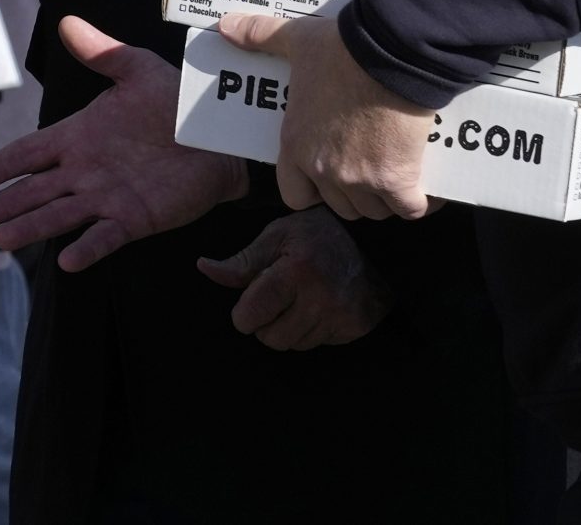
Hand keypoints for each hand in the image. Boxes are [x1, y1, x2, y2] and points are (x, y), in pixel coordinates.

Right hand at [0, 15, 248, 270]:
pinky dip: (87, 248)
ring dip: (31, 227)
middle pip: (34, 190)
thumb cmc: (177, 103)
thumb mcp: (138, 70)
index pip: (29, 152)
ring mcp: (106, 197)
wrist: (220, 138)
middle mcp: (84, 170)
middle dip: (4, 204)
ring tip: (4, 240)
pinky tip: (67, 260)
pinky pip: (105, 236)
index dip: (1, 165)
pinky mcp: (134, 219)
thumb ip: (102, 52)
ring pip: (60, 215)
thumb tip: (67, 21)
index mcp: (79, 136)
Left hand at [197, 208, 391, 349]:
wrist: (374, 242)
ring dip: (288, 328)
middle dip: (265, 323)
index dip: (243, 313)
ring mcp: (340, 315)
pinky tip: (319, 307)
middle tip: (277, 299)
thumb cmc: (315, 235)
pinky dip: (311, 331)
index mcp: (295, 271)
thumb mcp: (276, 236)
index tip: (250, 300)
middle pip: (271, 338)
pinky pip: (318, 345)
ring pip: (294, 345)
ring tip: (299, 300)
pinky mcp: (355, 327)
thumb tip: (205, 268)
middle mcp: (320, 297)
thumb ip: (242, 261)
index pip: (251, 314)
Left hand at [218, 12, 434, 220]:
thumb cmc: (342, 49)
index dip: (312, 190)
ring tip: (394, 177)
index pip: (294, 195)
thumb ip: (259, 35)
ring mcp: (361, 179)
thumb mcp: (295, 39)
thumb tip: (225, 26)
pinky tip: (426, 190)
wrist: (391, 53)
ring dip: (384, 200)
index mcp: (296, 143)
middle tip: (367, 170)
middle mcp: (324, 169)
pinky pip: (410, 209)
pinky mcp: (397, 180)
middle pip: (340, 206)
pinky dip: (420, 202)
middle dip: (353, 194)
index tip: (327, 177)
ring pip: (374, 211)